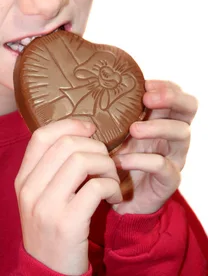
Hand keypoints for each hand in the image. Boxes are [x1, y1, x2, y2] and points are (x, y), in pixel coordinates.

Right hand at [15, 119, 121, 275]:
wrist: (48, 275)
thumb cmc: (51, 231)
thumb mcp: (39, 198)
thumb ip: (51, 169)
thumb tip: (80, 134)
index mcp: (23, 180)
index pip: (41, 136)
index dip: (69, 124)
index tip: (90, 128)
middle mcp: (30, 189)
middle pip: (66, 144)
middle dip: (95, 147)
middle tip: (106, 162)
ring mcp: (47, 206)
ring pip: (81, 160)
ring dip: (106, 166)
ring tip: (112, 180)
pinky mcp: (68, 223)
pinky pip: (95, 186)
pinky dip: (112, 186)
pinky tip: (115, 196)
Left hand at [112, 79, 197, 214]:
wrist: (117, 197)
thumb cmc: (116, 155)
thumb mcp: (115, 131)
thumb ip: (114, 113)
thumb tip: (93, 85)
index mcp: (162, 119)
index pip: (177, 95)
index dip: (166, 86)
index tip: (145, 83)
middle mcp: (173, 135)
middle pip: (188, 109)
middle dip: (171, 98)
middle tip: (147, 99)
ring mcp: (174, 157)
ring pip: (182, 133)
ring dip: (157, 127)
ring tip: (133, 129)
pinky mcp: (169, 180)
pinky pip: (164, 166)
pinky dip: (142, 160)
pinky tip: (122, 159)